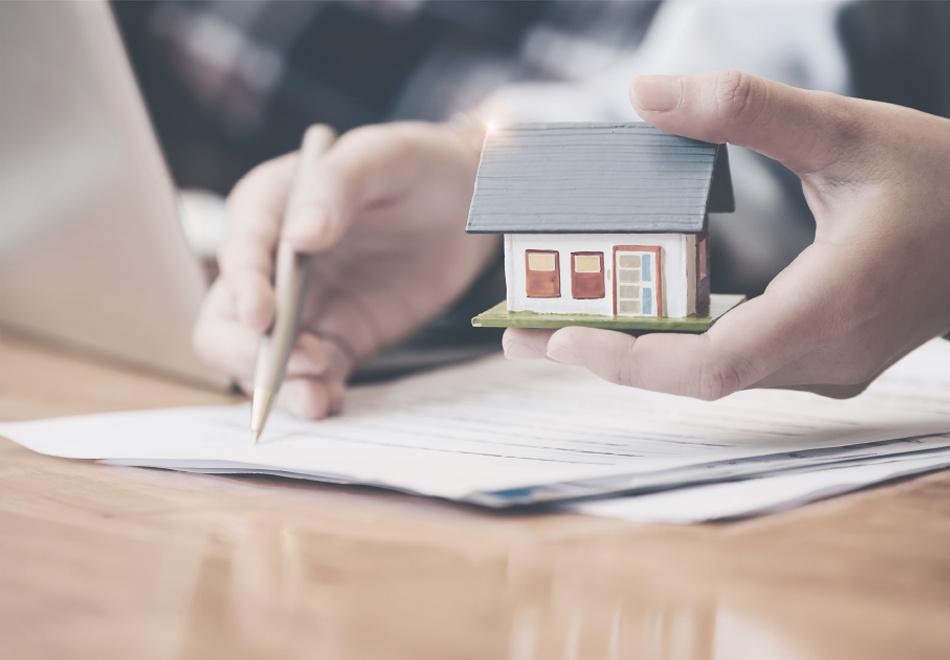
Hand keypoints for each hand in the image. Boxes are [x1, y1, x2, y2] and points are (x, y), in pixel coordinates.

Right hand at [194, 122, 495, 416]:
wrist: (467, 202)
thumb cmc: (418, 166)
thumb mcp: (383, 156)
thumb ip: (338, 185)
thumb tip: (299, 237)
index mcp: (270, 208)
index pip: (240, 252)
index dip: (242, 287)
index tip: (263, 318)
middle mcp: (274, 264)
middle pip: (227, 320)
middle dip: (249, 351)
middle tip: (301, 363)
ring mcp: (305, 308)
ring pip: (262, 360)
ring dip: (280, 385)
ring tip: (316, 397)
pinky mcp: (339, 338)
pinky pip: (312, 376)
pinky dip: (314, 394)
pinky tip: (332, 401)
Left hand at [504, 70, 949, 398]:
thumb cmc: (942, 181)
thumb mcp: (849, 131)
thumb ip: (749, 112)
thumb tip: (646, 92)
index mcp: (827, 309)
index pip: (710, 366)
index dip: (629, 361)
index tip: (559, 338)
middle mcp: (819, 358)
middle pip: (690, 377)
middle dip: (604, 355)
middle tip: (520, 329)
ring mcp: (821, 369)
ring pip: (707, 375)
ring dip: (632, 351)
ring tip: (554, 322)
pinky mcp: (818, 361)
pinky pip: (730, 361)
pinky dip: (674, 342)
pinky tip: (628, 316)